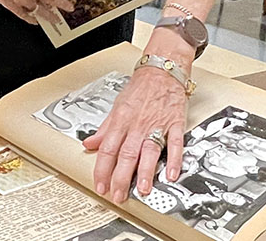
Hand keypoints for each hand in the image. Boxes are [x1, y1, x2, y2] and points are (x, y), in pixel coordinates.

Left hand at [82, 66, 187, 204]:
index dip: (102, 169)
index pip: (108, 148)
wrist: (162, 70)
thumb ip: (105, 128)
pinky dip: (174, 159)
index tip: (100, 184)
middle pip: (126, 154)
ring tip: (143, 190)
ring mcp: (157, 125)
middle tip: (118, 195)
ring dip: (146, 172)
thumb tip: (89, 143)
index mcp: (121, 120)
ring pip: (149, 151)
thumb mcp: (117, 106)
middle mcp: (137, 125)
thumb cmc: (140, 88)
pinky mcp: (175, 124)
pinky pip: (175, 144)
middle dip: (121, 178)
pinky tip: (171, 174)